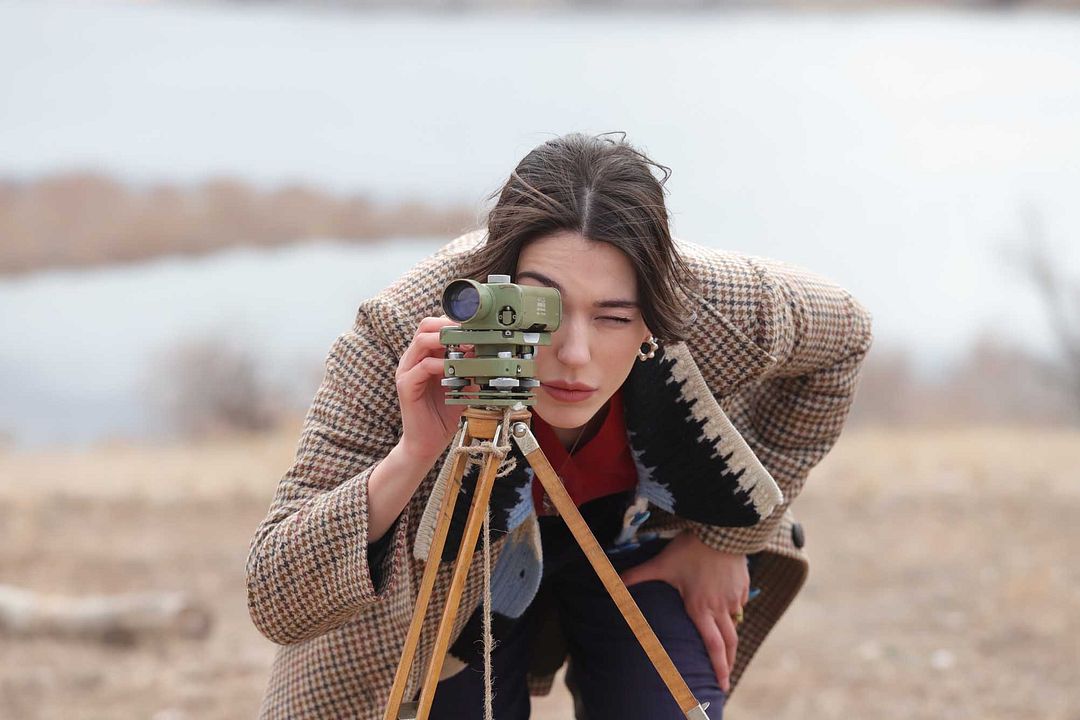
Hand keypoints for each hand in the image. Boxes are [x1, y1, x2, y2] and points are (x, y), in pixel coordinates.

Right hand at [394, 316, 474, 463]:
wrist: (428, 443)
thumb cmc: (444, 414)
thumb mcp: (464, 385)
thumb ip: (471, 368)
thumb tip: (488, 352)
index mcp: (425, 355)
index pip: (435, 326)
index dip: (455, 322)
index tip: (476, 327)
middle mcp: (413, 359)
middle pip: (426, 326)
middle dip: (450, 326)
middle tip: (472, 333)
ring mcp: (406, 371)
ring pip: (422, 341)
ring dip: (446, 340)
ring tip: (467, 346)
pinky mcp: (406, 386)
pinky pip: (422, 366)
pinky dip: (441, 364)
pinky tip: (456, 369)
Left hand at [618, 531, 748, 692]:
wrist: (722, 528)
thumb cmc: (691, 549)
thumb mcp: (661, 564)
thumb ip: (638, 576)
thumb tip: (614, 582)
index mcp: (701, 608)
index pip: (713, 646)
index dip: (718, 667)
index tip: (722, 684)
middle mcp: (720, 608)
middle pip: (729, 643)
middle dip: (728, 663)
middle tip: (725, 677)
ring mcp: (734, 598)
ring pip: (734, 622)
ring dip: (729, 636)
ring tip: (724, 645)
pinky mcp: (743, 586)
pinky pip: (738, 604)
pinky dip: (732, 610)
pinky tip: (725, 606)